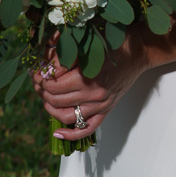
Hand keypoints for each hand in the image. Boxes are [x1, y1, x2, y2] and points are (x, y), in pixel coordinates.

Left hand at [31, 30, 149, 141]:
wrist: (140, 51)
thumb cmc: (115, 41)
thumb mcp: (88, 42)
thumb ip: (66, 55)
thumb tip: (46, 67)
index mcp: (87, 77)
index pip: (52, 85)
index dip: (39, 77)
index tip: (35, 70)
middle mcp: (94, 95)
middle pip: (55, 99)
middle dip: (41, 89)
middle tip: (36, 79)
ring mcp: (101, 105)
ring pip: (65, 116)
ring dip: (49, 107)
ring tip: (44, 95)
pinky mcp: (106, 109)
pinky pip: (87, 129)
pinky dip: (70, 134)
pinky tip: (57, 132)